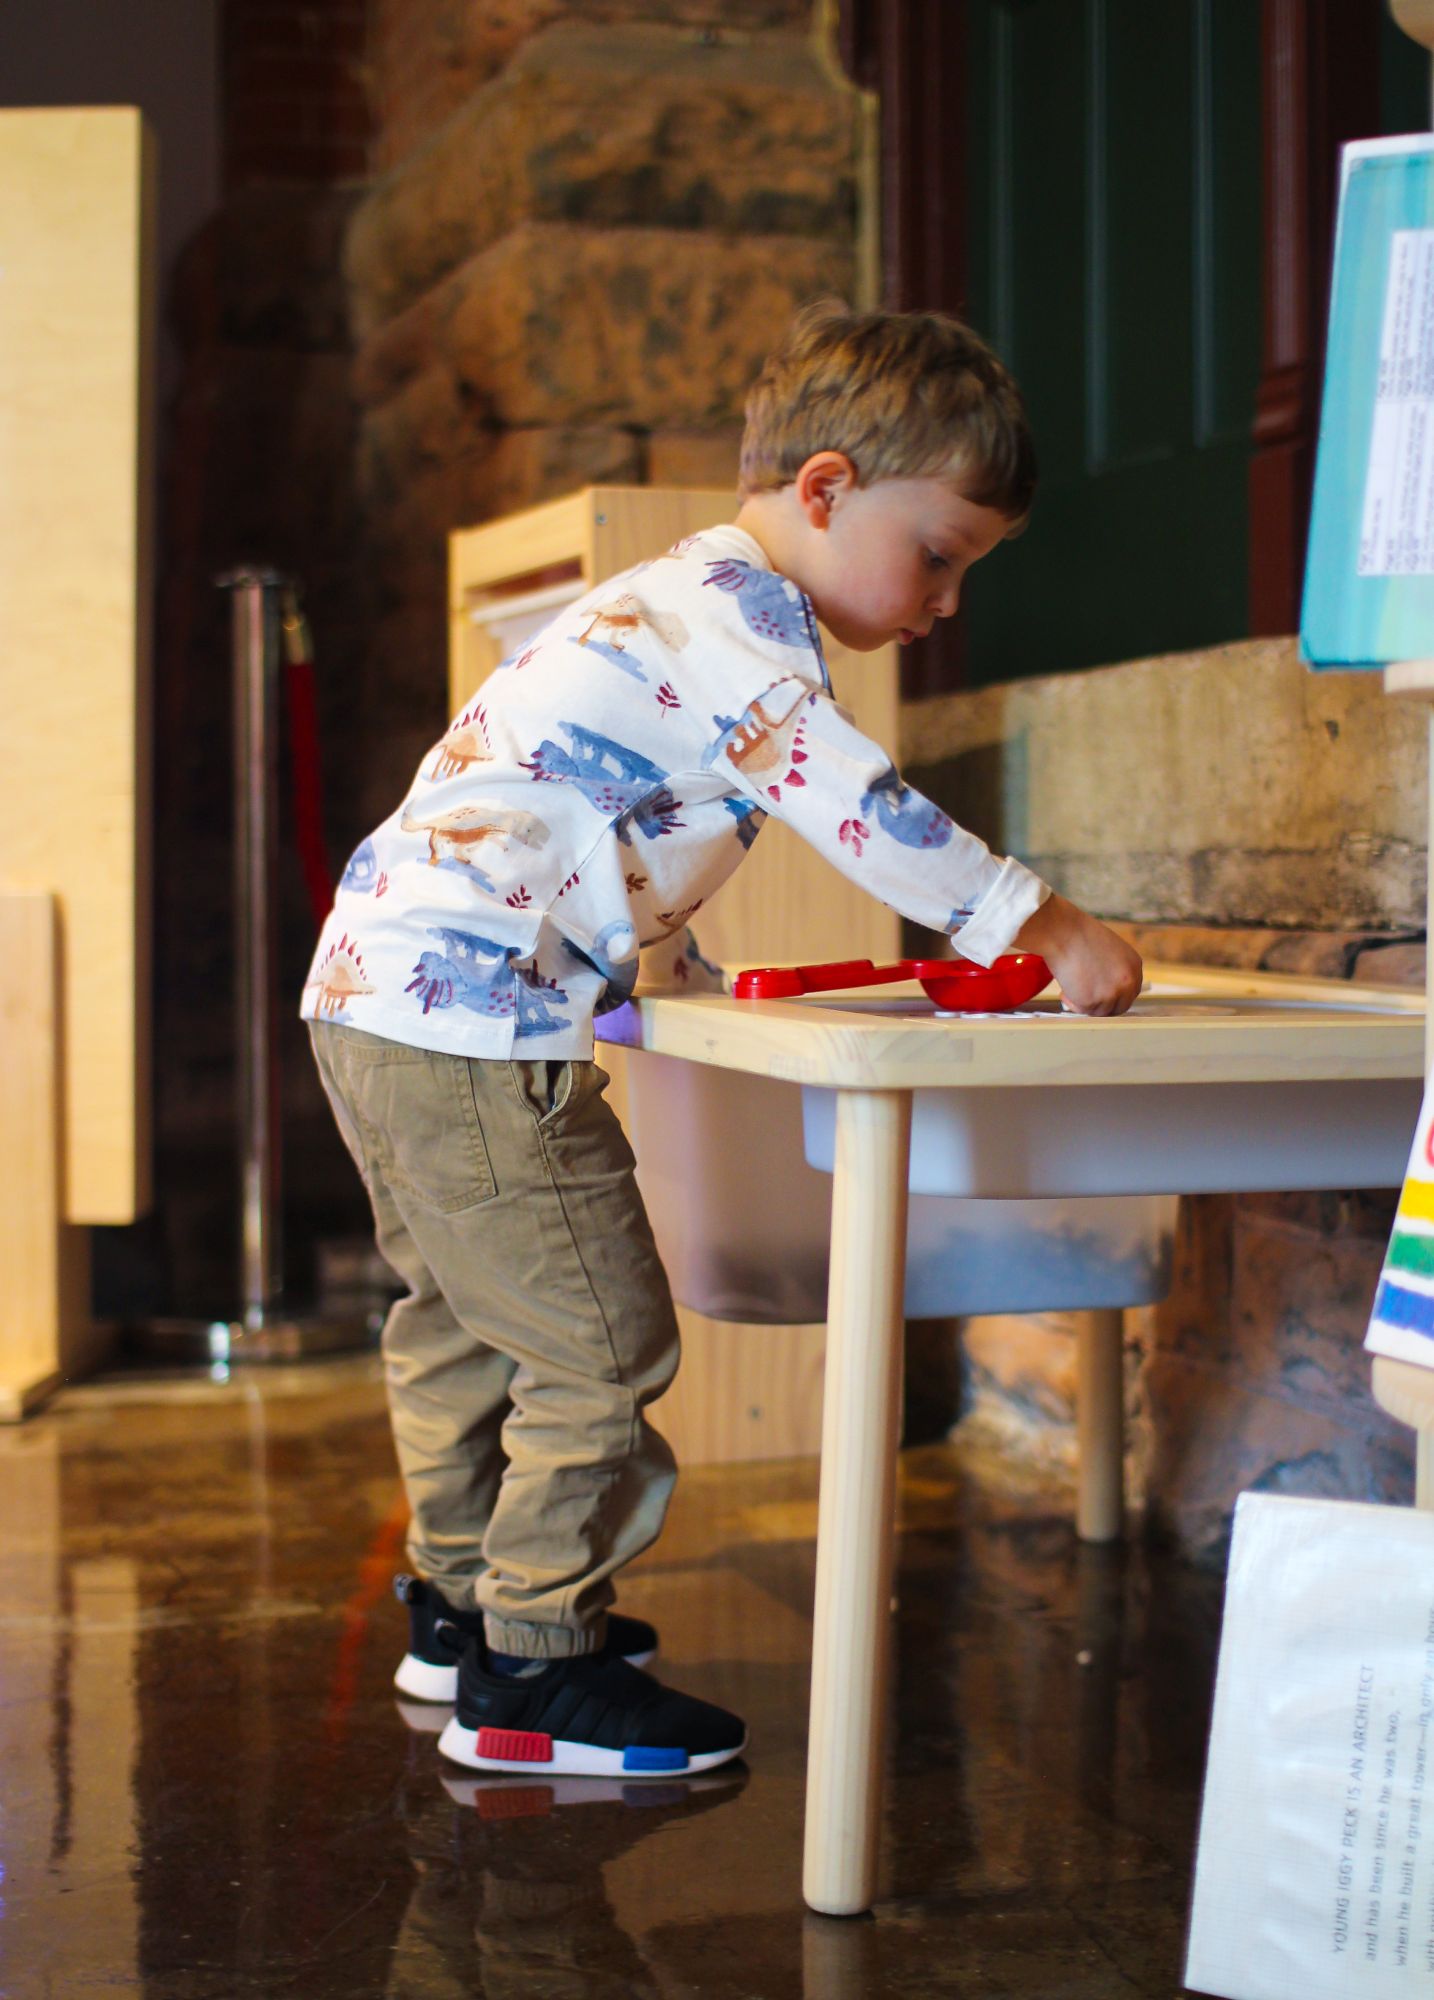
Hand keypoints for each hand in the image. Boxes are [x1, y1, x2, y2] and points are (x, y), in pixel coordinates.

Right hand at [1013, 892, 1142, 1016]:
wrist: (1063, 933)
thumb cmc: (1079, 936)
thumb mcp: (1109, 950)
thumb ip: (1114, 969)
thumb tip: (1106, 987)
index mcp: (1134, 966)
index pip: (1131, 992)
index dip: (1116, 997)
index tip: (1103, 997)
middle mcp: (1128, 982)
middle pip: (1120, 1007)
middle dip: (1103, 1006)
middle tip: (1087, 1001)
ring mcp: (1111, 993)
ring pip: (1100, 1012)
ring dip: (1086, 1005)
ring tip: (1070, 988)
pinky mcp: (1093, 1001)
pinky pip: (1082, 1011)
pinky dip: (1072, 1003)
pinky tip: (1064, 990)